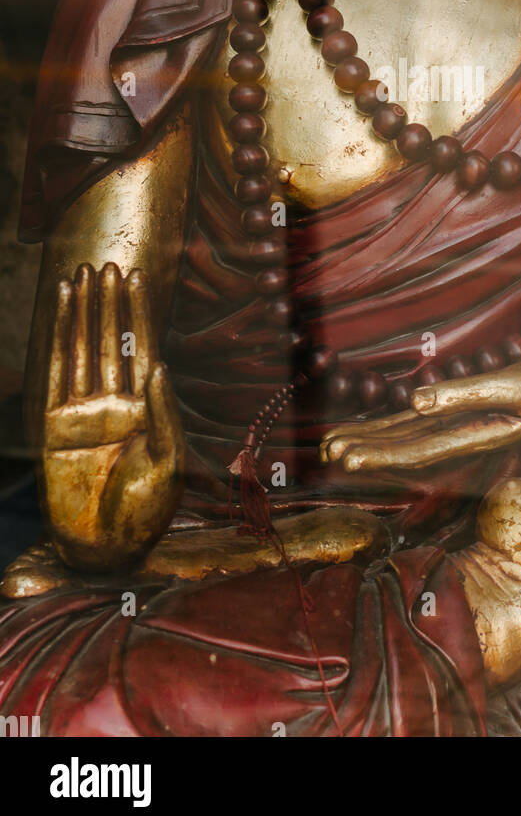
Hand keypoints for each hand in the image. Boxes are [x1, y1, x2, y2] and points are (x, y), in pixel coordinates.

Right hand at [41, 263, 183, 570]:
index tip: (136, 277)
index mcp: (148, 409)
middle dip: (110, 304)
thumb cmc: (146, 512)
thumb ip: (164, 412)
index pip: (142, 348)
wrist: (106, 550)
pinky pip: (56, 374)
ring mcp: (85, 412)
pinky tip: (63, 313)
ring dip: (84, 313)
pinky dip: (58, 340)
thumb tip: (158, 364)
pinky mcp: (55, 426)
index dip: (138, 313)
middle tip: (107, 265)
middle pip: (111, 341)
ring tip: (83, 275)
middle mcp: (117, 404)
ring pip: (83, 349)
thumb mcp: (170, 461)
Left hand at [319, 361, 520, 475]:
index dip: (377, 455)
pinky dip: (394, 430)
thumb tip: (417, 400)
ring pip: (408, 440)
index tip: (343, 458)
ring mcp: (464, 432)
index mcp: (472, 437)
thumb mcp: (516, 385)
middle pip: (403, 450)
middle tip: (324, 454)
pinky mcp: (467, 419)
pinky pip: (423, 428)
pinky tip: (373, 432)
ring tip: (334, 447)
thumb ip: (465, 395)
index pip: (415, 451)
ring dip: (373, 444)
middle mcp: (463, 441)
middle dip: (365, 452)